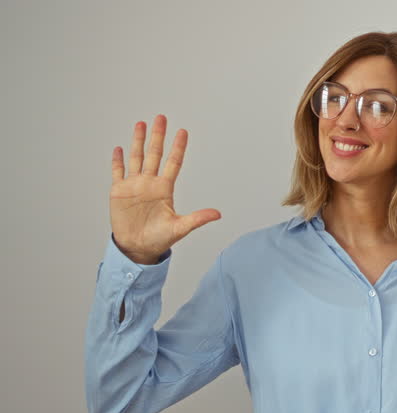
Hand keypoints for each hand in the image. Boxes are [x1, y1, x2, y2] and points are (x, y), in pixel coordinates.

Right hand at [109, 114, 220, 263]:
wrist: (137, 248)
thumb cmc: (159, 239)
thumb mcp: (180, 227)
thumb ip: (197, 219)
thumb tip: (218, 214)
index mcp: (165, 189)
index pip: (173, 163)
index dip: (178, 147)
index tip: (183, 132)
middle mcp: (150, 183)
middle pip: (155, 154)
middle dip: (158, 136)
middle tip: (162, 118)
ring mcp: (134, 185)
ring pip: (137, 158)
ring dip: (138, 141)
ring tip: (141, 124)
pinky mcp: (119, 192)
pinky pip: (118, 172)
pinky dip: (117, 160)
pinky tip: (119, 148)